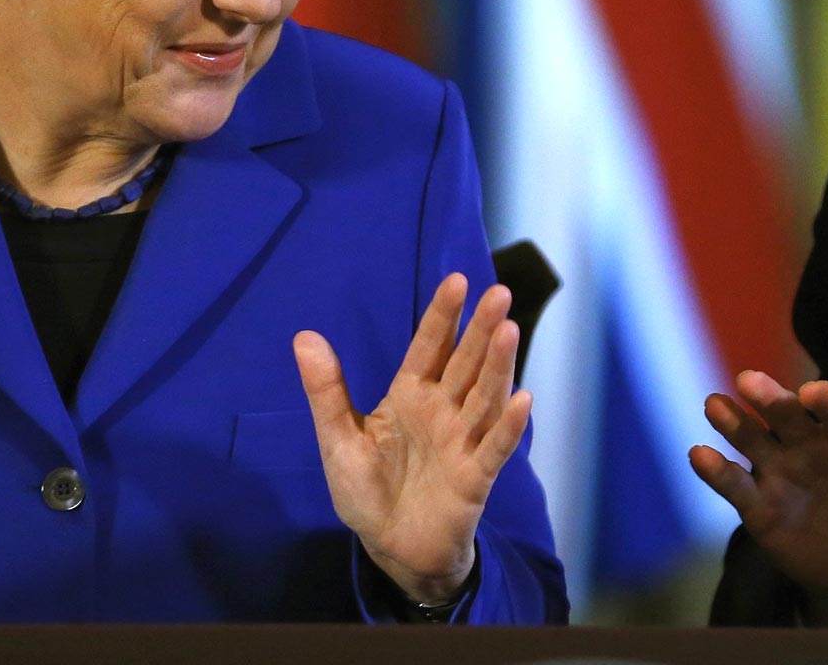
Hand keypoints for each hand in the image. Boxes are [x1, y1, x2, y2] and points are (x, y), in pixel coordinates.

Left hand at [294, 273, 529, 605]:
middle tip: (499, 291)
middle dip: (481, 328)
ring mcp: (462, 441)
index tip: (457, 280)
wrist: (390, 548)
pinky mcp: (475, 477)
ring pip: (484, 396)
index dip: (443, 315)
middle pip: (465, 363)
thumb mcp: (338, 439)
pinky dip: (510, 426)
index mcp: (411, 395)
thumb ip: (327, 390)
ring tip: (510, 329)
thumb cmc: (366, 490)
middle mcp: (442, 410)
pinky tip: (524, 400)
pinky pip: (495, 447)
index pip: (430, 347)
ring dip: (498, 365)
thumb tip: (303, 336)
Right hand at [690, 370, 827, 624]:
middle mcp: (808, 442)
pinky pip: (734, 484)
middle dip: (767, 395)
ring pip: (751, 438)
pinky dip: (715, 469)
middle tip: (748, 381)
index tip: (813, 394)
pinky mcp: (757, 504)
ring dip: (732, 420)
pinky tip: (700, 455)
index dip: (825, 399)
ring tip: (715, 405)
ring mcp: (779, 470)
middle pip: (784, 412)